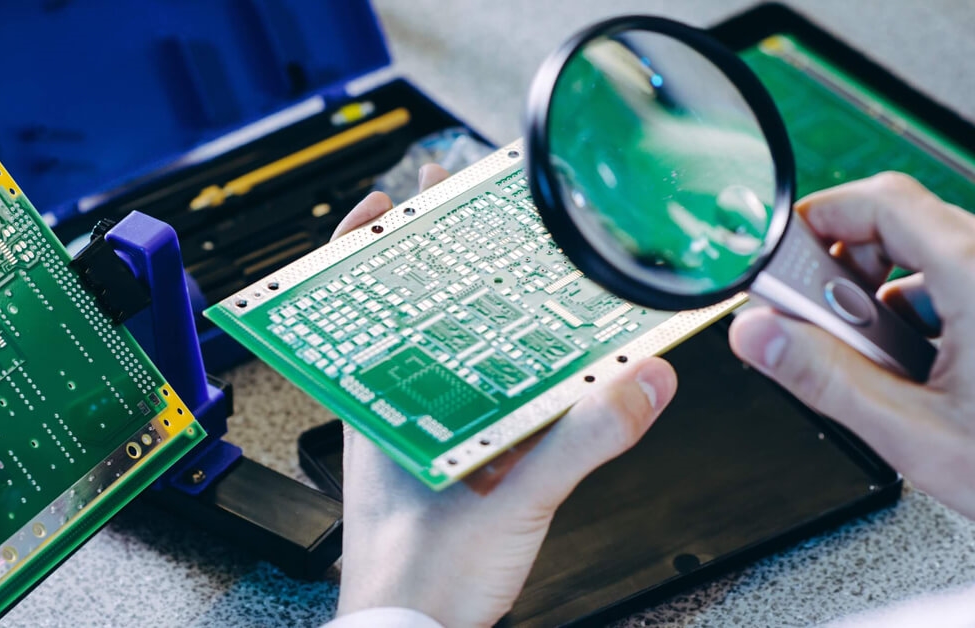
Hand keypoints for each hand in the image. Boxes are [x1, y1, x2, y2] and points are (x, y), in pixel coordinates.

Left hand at [334, 166, 677, 626]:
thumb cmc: (419, 581)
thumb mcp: (510, 504)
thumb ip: (579, 443)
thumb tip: (637, 382)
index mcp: (381, 411)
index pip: (352, 305)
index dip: (362, 246)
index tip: (390, 202)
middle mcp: (391, 418)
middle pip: (405, 318)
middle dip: (434, 264)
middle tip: (462, 220)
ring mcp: (415, 444)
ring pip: (436, 360)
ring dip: (464, 316)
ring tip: (498, 276)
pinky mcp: (441, 472)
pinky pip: (465, 406)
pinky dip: (491, 375)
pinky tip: (523, 368)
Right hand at [730, 172, 974, 518]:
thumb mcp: (915, 431)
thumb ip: (825, 377)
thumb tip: (760, 335)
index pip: (882, 201)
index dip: (819, 218)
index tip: (780, 255)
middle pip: (900, 229)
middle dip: (843, 272)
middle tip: (815, 320)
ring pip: (928, 263)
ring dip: (881, 301)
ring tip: (873, 360)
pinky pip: (958, 288)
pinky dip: (920, 318)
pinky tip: (915, 371)